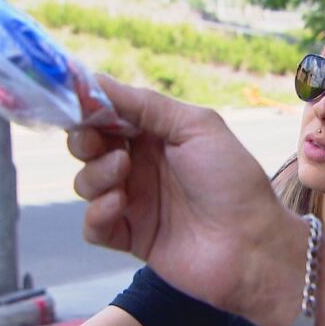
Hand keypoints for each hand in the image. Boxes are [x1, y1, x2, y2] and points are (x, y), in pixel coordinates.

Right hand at [68, 75, 291, 310]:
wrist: (250, 245)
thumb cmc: (231, 180)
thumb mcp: (196, 127)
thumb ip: (145, 104)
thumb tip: (95, 81)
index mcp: (158, 134)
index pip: (109, 114)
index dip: (88, 107)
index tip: (75, 102)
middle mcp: (142, 165)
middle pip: (88, 146)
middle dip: (83, 139)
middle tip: (97, 142)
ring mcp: (135, 201)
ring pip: (86, 182)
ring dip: (95, 174)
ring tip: (122, 172)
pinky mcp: (130, 237)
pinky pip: (93, 224)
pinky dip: (97, 213)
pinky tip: (119, 205)